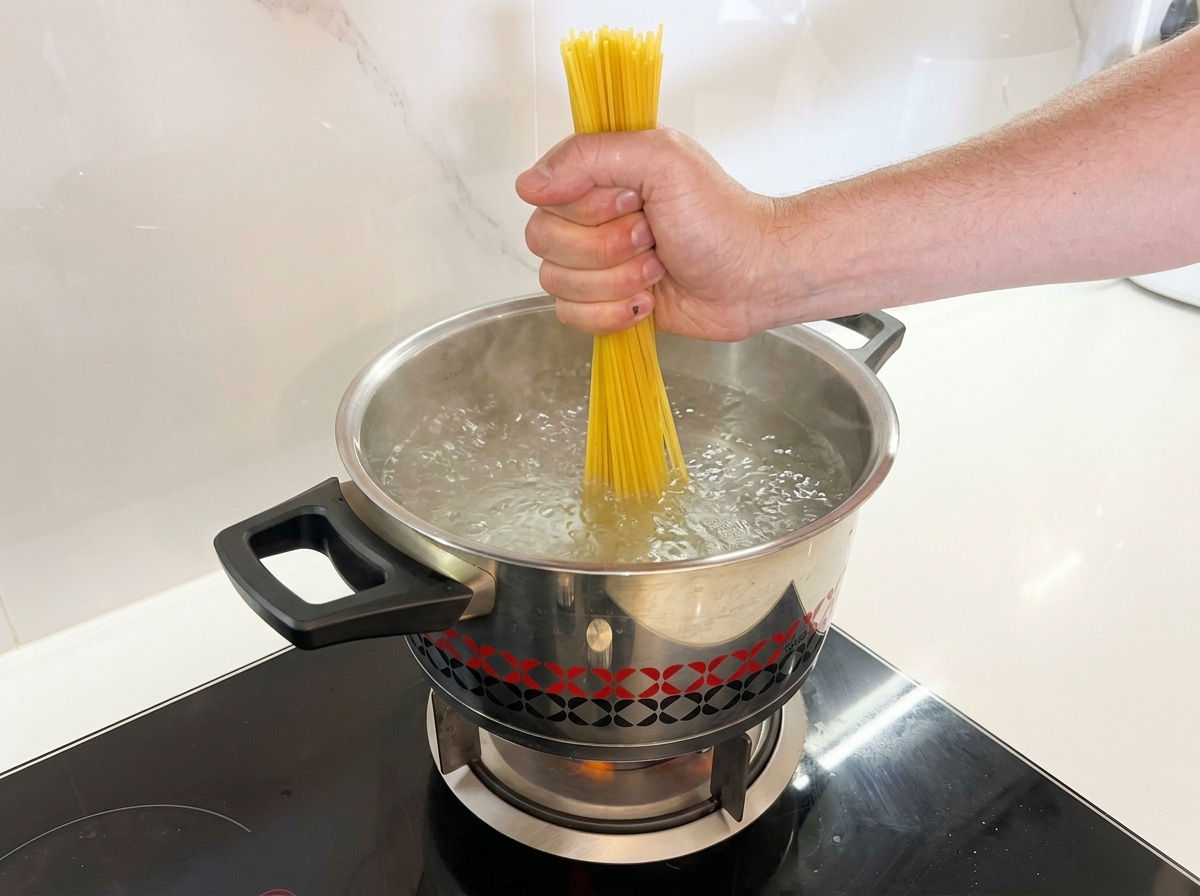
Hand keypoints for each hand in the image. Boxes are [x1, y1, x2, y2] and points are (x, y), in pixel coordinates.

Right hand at [515, 129, 779, 339]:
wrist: (754, 277)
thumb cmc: (721, 218)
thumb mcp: (661, 160)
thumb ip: (589, 156)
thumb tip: (530, 183)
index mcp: (599, 173)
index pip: (545, 194)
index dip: (586, 208)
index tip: (631, 203)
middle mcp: (589, 216)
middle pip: (544, 240)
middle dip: (604, 248)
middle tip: (651, 237)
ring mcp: (595, 261)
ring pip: (557, 282)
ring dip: (615, 281)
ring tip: (656, 268)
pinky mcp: (604, 301)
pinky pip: (571, 316)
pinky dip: (611, 313)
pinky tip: (647, 301)